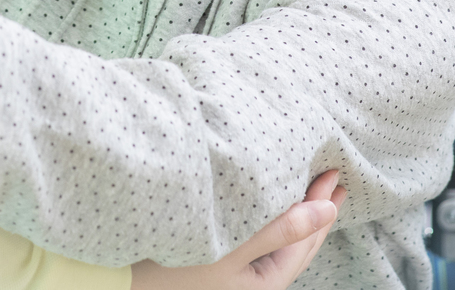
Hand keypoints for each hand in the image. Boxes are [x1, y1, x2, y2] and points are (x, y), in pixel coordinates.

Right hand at [133, 172, 346, 289]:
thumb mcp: (234, 244)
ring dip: (295, 211)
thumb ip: (283, 228)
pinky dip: (271, 216)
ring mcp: (236, 273)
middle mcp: (253, 282)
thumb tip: (330, 210)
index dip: (322, 207)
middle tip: (334, 178)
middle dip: (316, 210)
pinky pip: (258, 237)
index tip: (334, 175)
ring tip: (310, 188)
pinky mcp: (219, 260)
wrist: (120, 270)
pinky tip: (269, 201)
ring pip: (278, 240)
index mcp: (264, 284)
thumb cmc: (175, 260)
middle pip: (297, 245)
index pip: (305, 242)